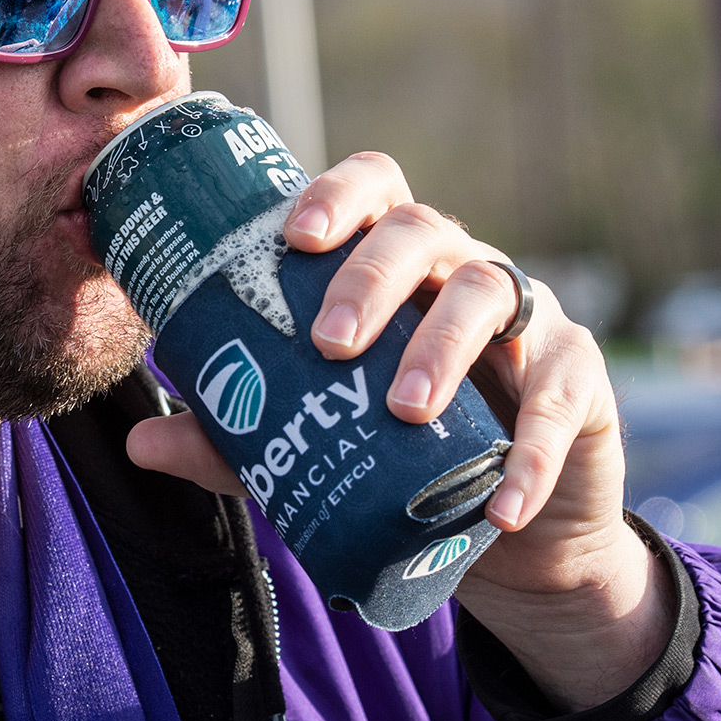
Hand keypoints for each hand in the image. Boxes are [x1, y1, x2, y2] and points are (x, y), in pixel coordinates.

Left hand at [125, 152, 672, 711]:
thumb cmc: (397, 456)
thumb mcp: (315, 446)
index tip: (291, 237)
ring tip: (403, 409)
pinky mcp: (578, 377)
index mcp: (394, 264)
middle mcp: (459, 269)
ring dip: (443, 347)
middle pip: (424, 232)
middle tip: (329, 342)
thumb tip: (142, 442)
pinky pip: (558, 394)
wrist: (506, 530)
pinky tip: (498, 504)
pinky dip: (528, 452)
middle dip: (373, 276)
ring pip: (491, 293)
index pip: (374, 190)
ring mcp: (526, 316)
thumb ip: (237, 442)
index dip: (337, 195)